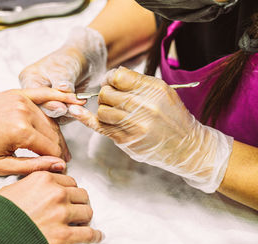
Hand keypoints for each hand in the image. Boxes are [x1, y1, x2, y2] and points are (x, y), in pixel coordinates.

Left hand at [0, 88, 85, 175]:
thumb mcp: (0, 166)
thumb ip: (33, 166)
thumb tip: (58, 166)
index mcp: (20, 131)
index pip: (51, 148)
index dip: (58, 161)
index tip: (62, 168)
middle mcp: (24, 111)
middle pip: (53, 133)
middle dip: (59, 149)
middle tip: (61, 161)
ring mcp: (21, 99)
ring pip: (50, 118)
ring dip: (56, 133)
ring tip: (58, 147)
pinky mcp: (16, 93)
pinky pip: (43, 94)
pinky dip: (59, 97)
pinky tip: (73, 99)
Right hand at [0, 171, 102, 243]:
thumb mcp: (13, 188)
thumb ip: (32, 182)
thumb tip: (42, 184)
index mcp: (44, 179)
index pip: (68, 179)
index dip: (68, 188)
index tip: (68, 194)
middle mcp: (56, 193)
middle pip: (81, 193)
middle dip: (78, 201)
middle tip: (74, 208)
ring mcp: (61, 214)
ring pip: (87, 211)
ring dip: (85, 217)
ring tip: (81, 221)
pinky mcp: (64, 235)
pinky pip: (88, 234)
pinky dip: (94, 236)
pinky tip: (97, 236)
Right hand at [19, 27, 106, 118]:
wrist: (83, 61)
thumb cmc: (70, 59)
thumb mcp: (65, 69)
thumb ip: (63, 84)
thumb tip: (63, 95)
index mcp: (29, 79)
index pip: (35, 96)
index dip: (48, 103)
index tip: (63, 107)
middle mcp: (34, 92)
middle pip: (41, 108)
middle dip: (58, 109)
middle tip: (72, 108)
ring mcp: (44, 101)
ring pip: (52, 115)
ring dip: (67, 113)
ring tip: (79, 105)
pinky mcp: (55, 108)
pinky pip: (60, 117)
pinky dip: (71, 114)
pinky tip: (80, 109)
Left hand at [69, 67, 232, 192]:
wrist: (187, 147)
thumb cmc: (174, 118)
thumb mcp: (163, 93)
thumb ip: (138, 83)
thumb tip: (111, 77)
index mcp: (153, 89)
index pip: (118, 76)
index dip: (110, 79)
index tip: (112, 84)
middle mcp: (143, 106)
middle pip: (106, 93)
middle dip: (106, 95)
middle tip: (114, 101)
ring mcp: (134, 125)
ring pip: (102, 111)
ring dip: (104, 111)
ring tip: (116, 114)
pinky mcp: (127, 140)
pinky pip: (100, 127)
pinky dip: (87, 119)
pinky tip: (76, 112)